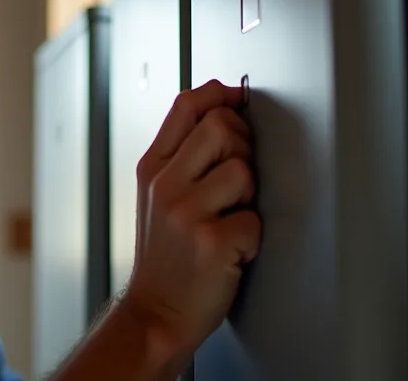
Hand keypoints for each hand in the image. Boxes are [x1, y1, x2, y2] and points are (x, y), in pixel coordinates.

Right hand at [123, 79, 262, 357]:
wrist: (154, 314)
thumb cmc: (165, 256)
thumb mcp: (157, 196)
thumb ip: (182, 155)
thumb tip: (224, 110)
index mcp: (152, 168)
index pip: (187, 105)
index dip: (221, 95)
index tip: (240, 102)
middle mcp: (164, 185)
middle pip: (221, 126)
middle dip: (242, 148)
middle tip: (236, 182)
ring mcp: (186, 213)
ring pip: (243, 170)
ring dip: (249, 195)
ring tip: (231, 217)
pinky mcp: (211, 242)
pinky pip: (255, 219)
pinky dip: (252, 238)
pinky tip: (233, 250)